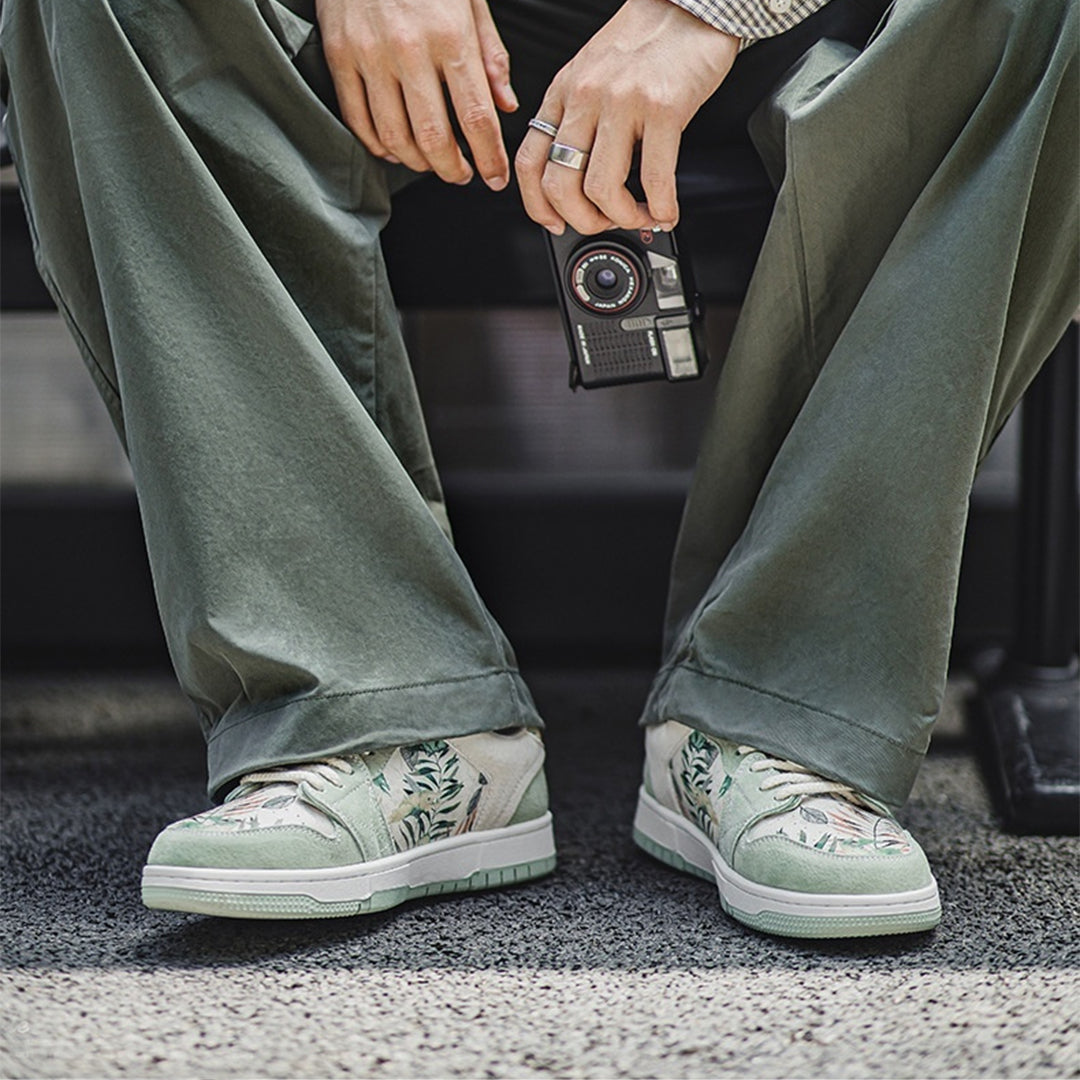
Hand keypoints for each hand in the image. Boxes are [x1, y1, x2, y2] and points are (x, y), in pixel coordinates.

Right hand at [315, 0, 517, 188]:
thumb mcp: (471, 0)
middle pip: (434, 139)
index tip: (495, 177)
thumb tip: (505, 105)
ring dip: (418, 163)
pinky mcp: (339, 56)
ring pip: (395, 137)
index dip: (489, 158)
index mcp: (449, 35)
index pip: (476, 118)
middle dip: (453, 170)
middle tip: (464, 176)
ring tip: (433, 163)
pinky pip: (358, 120)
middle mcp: (408, 49)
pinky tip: (396, 148)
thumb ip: (490, 55)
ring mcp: (369, 55)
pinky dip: (380, 145)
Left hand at [515, 0, 738, 233]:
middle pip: (560, 185)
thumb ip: (578, 120)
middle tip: (604, 223)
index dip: (539, 207)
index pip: (529, 163)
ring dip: (621, 218)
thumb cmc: (646, 42)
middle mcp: (585, 98)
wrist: (690, 4)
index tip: (556, 223)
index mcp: (563, 93)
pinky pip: (655, 178)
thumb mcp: (591, 75)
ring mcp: (622, 103)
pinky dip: (661, 208)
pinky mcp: (662, 108)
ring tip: (640, 215)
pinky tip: (667, 210)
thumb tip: (578, 179)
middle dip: (582, 221)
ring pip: (601, 189)